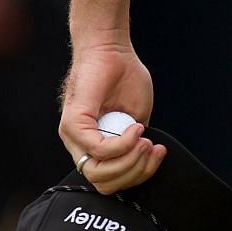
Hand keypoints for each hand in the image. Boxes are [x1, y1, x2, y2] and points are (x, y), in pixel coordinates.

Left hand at [59, 42, 164, 192]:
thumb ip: (133, 142)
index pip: (111, 180)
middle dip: (136, 171)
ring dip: (129, 160)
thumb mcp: (136, 117)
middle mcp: (79, 146)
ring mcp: (73, 136)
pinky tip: (135, 128)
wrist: (111, 48)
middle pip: (104, 183)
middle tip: (152, 149)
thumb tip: (141, 162)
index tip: (158, 153)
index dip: (138, 173)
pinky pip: (96, 149)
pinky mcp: (73, 124)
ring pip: (97, 172)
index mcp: (93, 146)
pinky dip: (121, 144)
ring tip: (143, 140)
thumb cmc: (123, 76)